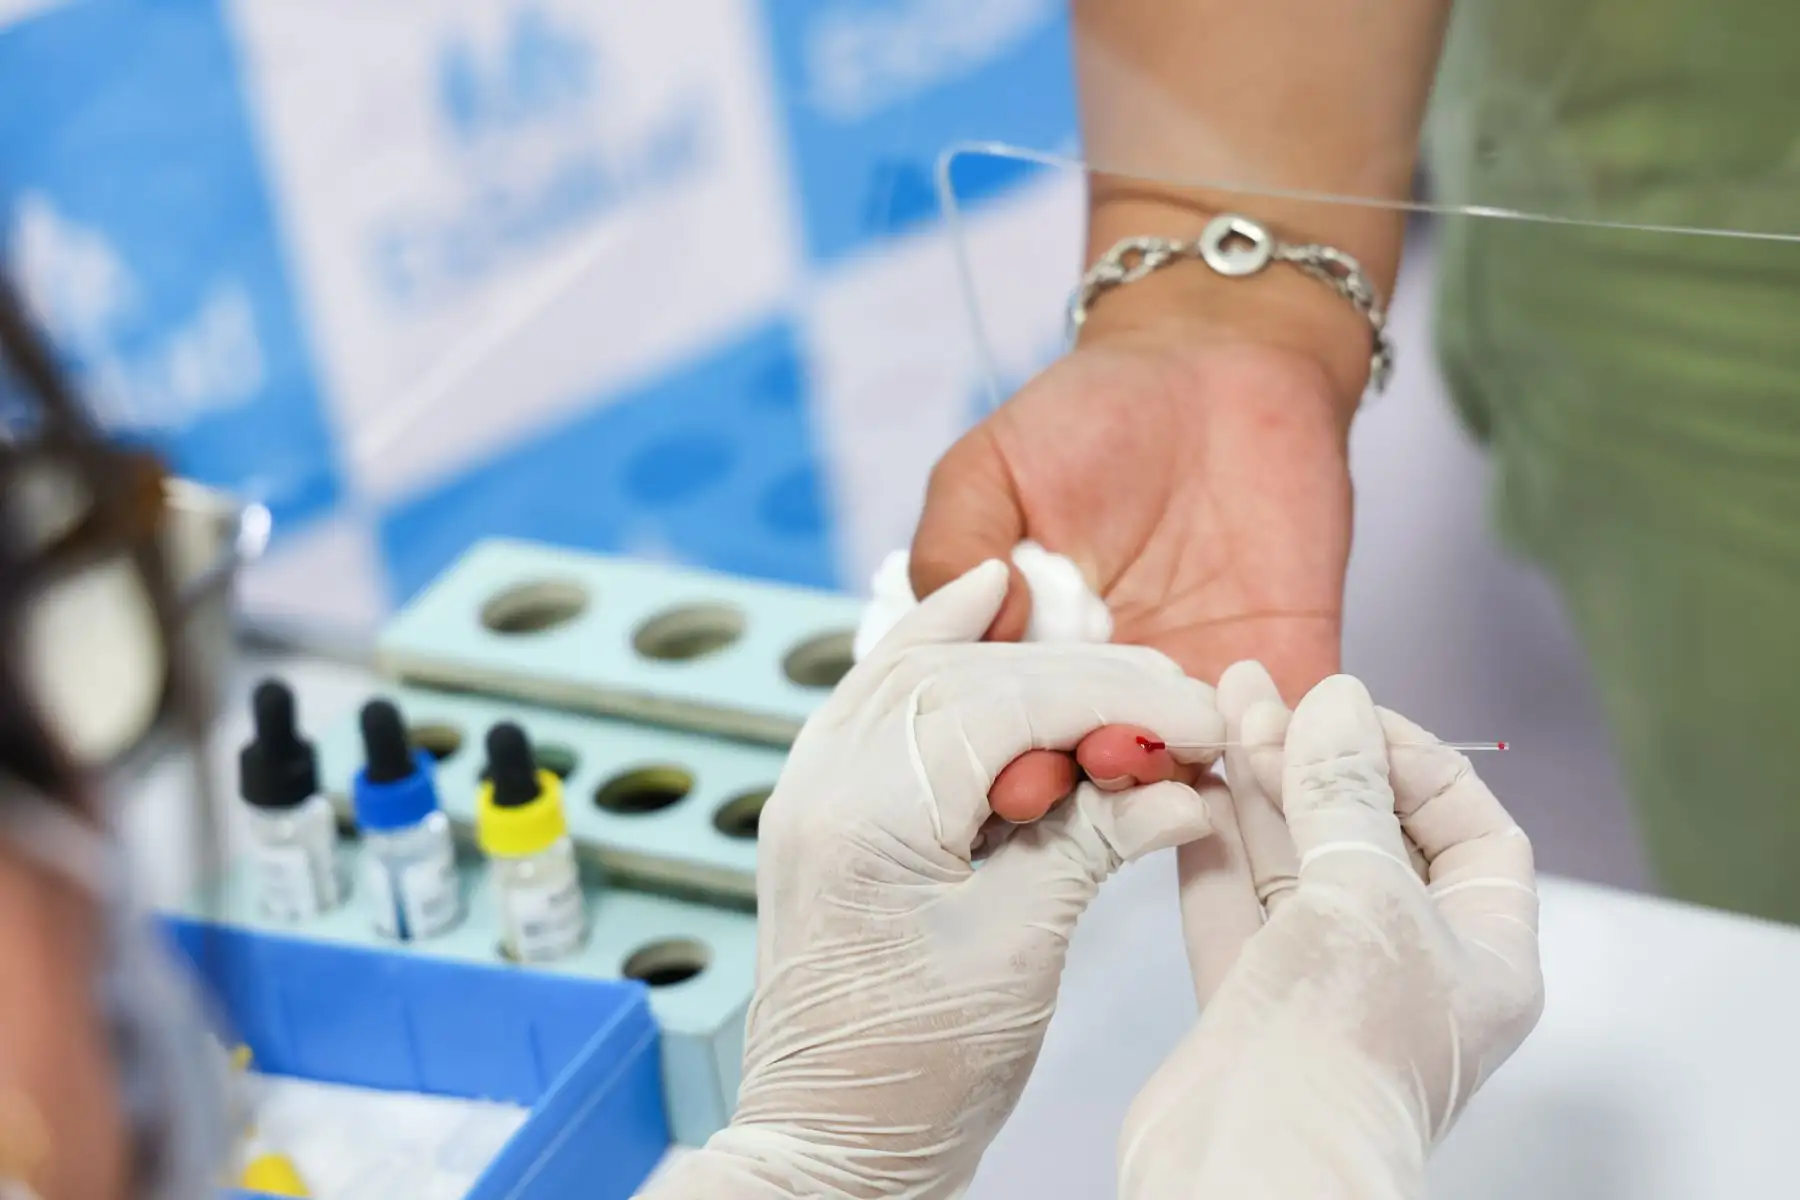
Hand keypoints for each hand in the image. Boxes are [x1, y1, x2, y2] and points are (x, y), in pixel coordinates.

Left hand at [638, 562, 1225, 1199]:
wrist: (830, 1140)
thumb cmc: (917, 1072)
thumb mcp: (1023, 947)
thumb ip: (1096, 841)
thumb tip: (1185, 784)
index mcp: (867, 812)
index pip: (1013, 704)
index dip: (1122, 702)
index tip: (1205, 722)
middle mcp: (824, 777)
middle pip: (973, 676)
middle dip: (1089, 683)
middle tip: (1183, 708)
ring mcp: (811, 783)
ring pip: (924, 669)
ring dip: (1024, 661)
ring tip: (1118, 667)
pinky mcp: (823, 800)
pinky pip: (880, 693)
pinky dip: (934, 646)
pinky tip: (981, 598)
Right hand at [915, 293, 1355, 822]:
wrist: (1223, 358)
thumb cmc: (1091, 413)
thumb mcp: (989, 468)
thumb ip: (956, 548)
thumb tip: (985, 630)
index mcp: (1029, 667)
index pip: (1011, 744)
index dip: (1006, 770)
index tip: (1003, 783)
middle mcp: (1112, 700)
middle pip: (1096, 781)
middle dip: (1083, 800)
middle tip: (1073, 788)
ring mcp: (1201, 696)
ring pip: (1187, 778)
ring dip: (1172, 790)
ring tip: (1156, 771)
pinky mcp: (1289, 675)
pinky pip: (1291, 747)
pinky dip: (1280, 770)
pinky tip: (1255, 766)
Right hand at [1120, 670, 1543, 1199]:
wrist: (1252, 1164)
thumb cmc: (1340, 1048)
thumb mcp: (1362, 891)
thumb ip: (1344, 789)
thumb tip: (1337, 701)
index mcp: (1485, 953)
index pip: (1468, 826)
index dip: (1409, 758)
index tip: (1343, 711)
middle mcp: (1411, 967)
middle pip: (1368, 834)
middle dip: (1314, 759)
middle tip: (1256, 690)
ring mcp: (1327, 984)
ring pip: (1294, 864)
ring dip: (1257, 788)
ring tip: (1216, 708)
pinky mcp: (1252, 1001)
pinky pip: (1237, 906)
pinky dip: (1215, 845)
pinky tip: (1194, 785)